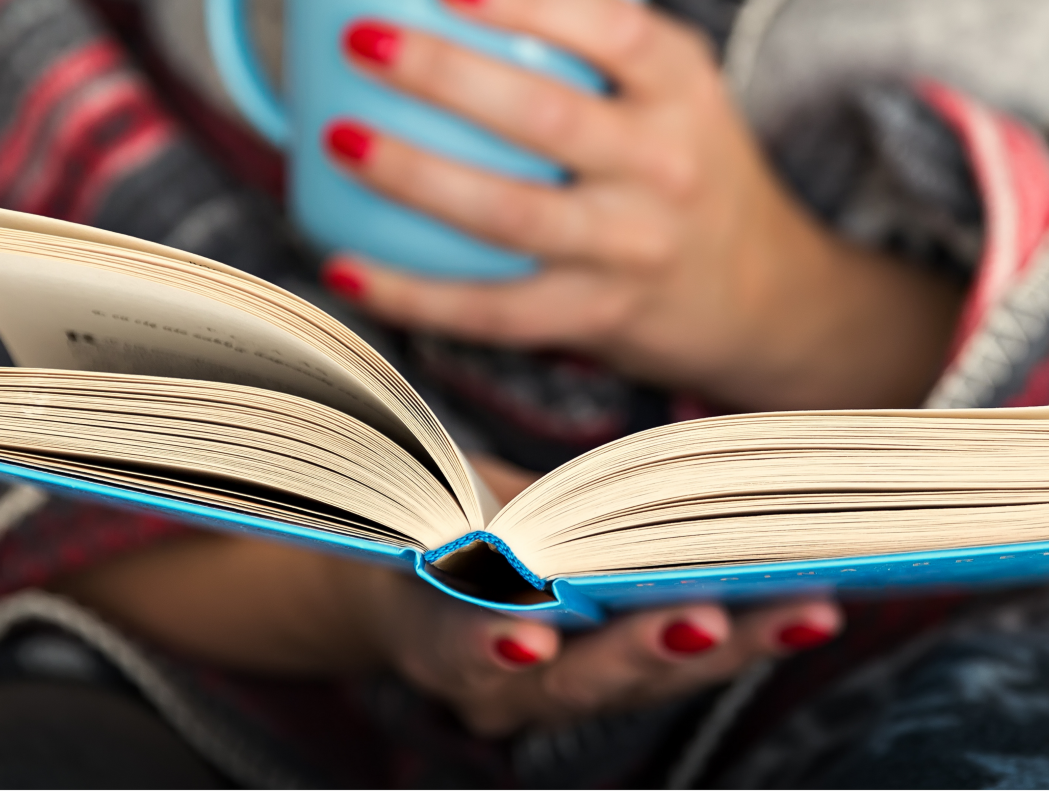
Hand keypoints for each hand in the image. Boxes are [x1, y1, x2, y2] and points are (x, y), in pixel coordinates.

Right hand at [59, 454, 841, 738]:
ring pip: (644, 678)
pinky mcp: (610, 658)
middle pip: (573, 681)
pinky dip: (740, 629)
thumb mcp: (382, 487)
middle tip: (706, 617)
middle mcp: (495, 672)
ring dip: (721, 644)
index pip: (450, 643)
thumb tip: (240, 368)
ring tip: (800, 606)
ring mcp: (559, 679)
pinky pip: (676, 654)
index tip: (528, 618)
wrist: (397, 571)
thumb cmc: (389, 510)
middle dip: (641, 650)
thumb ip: (375, 451)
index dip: (486, 635)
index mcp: (422, 629)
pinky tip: (808, 596)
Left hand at [323, 0, 961, 409]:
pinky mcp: (597, 314)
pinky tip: (347, 265)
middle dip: (442, 74)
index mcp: (683, 87)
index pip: (614, 30)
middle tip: (360, 39)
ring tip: (337, 136)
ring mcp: (631, 246)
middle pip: (546, 116)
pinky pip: (493, 308)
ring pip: (510, 213)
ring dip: (413, 174)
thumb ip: (592, 40)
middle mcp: (665, 164)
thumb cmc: (686, 164)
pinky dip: (412, 291)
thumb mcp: (675, 87)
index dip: (529, 0)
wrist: (761, 290)